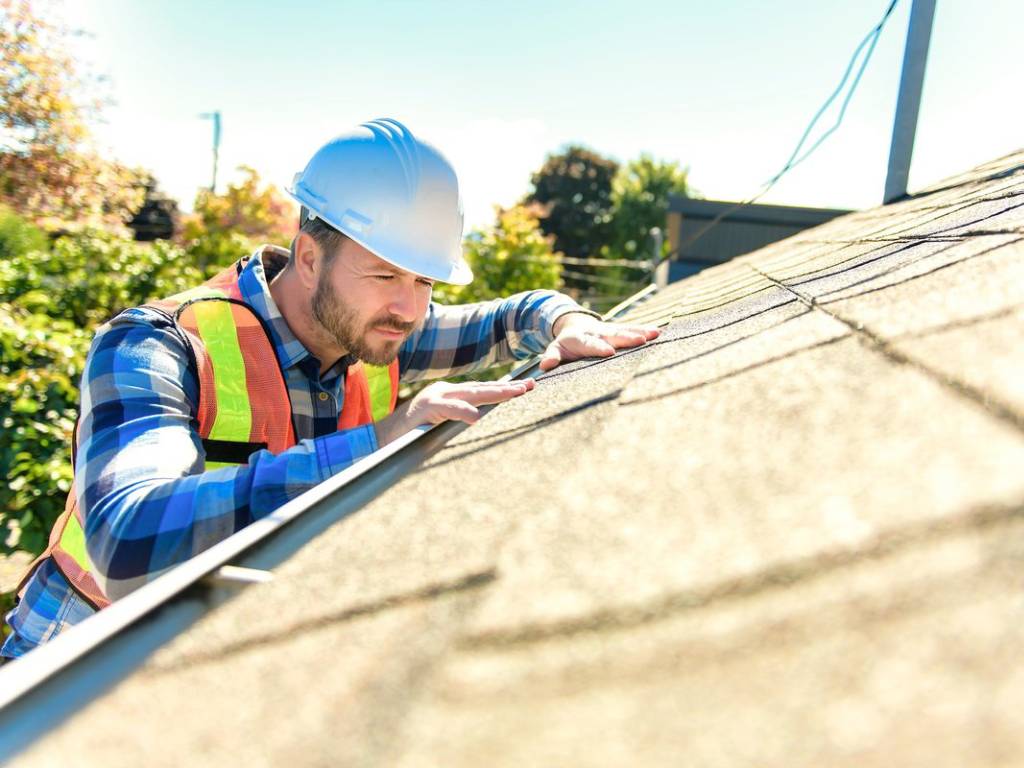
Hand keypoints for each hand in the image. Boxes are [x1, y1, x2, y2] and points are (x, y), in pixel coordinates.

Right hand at [374, 378, 535, 445]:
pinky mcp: (424, 408)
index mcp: (449, 396)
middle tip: (531, 386)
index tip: (526, 388)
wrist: (380, 440)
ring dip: (494, 393)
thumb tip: (482, 422)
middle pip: (481, 388)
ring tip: (516, 393)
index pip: (481, 390)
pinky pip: (447, 408)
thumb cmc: (412, 438)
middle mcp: (444, 392)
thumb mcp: (442, 428)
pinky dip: (462, 411)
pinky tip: (477, 416)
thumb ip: (460, 422)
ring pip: (469, 393)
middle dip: (507, 388)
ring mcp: (434, 397)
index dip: (503, 389)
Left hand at [539, 313, 659, 371]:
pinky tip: (659, 332)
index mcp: (580, 338)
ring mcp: (610, 329)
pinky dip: (645, 330)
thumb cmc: (566, 344)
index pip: (590, 344)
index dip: (599, 348)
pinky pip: (633, 329)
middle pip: (613, 335)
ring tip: (655, 334)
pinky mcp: (619, 329)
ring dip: (640, 332)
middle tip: (640, 341)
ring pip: (626, 330)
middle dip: (626, 338)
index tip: (609, 352)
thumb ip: (552, 357)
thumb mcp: (556, 349)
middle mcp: (597, 332)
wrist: (575, 324)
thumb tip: (545, 366)